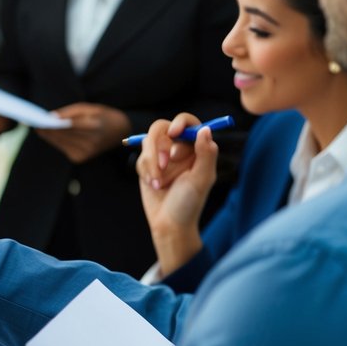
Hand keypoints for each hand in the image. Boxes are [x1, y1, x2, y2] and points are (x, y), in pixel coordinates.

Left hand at [35, 102, 131, 163]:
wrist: (120, 131)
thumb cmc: (102, 116)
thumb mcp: (90, 108)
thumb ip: (70, 112)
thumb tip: (51, 117)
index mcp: (95, 127)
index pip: (70, 125)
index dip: (54, 123)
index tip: (40, 119)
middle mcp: (91, 142)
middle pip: (64, 135)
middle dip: (48, 129)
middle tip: (33, 123)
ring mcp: (86, 152)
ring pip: (61, 143)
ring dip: (49, 136)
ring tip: (38, 128)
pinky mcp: (81, 158)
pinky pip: (63, 148)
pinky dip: (56, 141)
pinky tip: (48, 135)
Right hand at [137, 114, 218, 275]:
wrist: (168, 223)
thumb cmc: (189, 203)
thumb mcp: (201, 179)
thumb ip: (205, 154)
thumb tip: (206, 130)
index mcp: (196, 148)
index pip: (188, 122)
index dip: (179, 123)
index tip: (174, 133)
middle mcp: (179, 148)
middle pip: (161, 128)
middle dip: (159, 147)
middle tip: (164, 165)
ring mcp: (162, 156)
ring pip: (148, 143)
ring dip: (151, 163)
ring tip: (158, 182)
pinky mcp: (148, 165)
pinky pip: (140, 158)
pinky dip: (145, 171)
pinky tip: (154, 185)